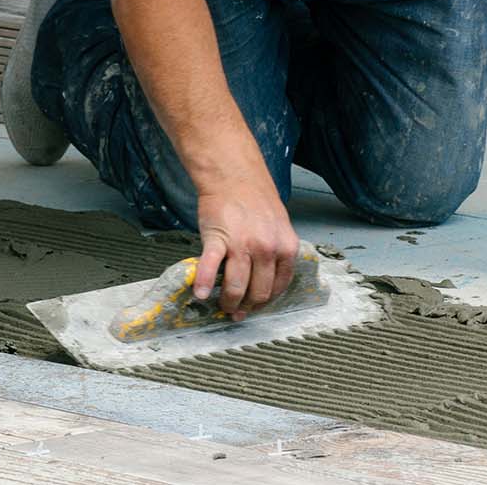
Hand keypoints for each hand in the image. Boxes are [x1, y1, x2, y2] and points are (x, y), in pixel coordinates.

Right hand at [191, 167, 298, 320]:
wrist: (234, 175)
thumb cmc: (255, 201)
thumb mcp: (279, 228)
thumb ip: (276, 253)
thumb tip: (266, 280)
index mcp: (286, 248)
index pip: (278, 287)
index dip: (265, 302)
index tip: (254, 307)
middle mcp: (267, 249)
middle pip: (258, 292)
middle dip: (246, 307)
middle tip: (236, 311)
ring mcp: (243, 245)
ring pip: (237, 287)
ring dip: (228, 303)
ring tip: (221, 306)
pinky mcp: (218, 239)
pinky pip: (211, 268)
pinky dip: (205, 284)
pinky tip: (200, 295)